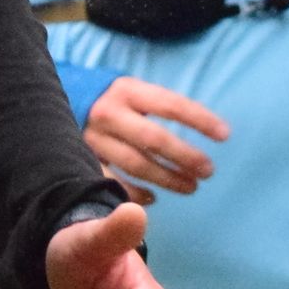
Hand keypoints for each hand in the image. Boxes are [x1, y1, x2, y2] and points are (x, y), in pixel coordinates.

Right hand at [82, 75, 229, 202]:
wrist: (63, 104)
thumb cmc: (115, 102)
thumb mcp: (136, 92)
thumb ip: (163, 107)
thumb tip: (211, 129)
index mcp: (127, 90)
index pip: (170, 105)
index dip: (199, 120)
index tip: (224, 135)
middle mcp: (108, 113)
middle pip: (153, 138)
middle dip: (185, 156)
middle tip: (208, 170)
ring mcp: (93, 139)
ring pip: (136, 164)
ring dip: (167, 178)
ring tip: (191, 186)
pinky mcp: (82, 160)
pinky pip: (113, 182)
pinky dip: (136, 193)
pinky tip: (155, 197)